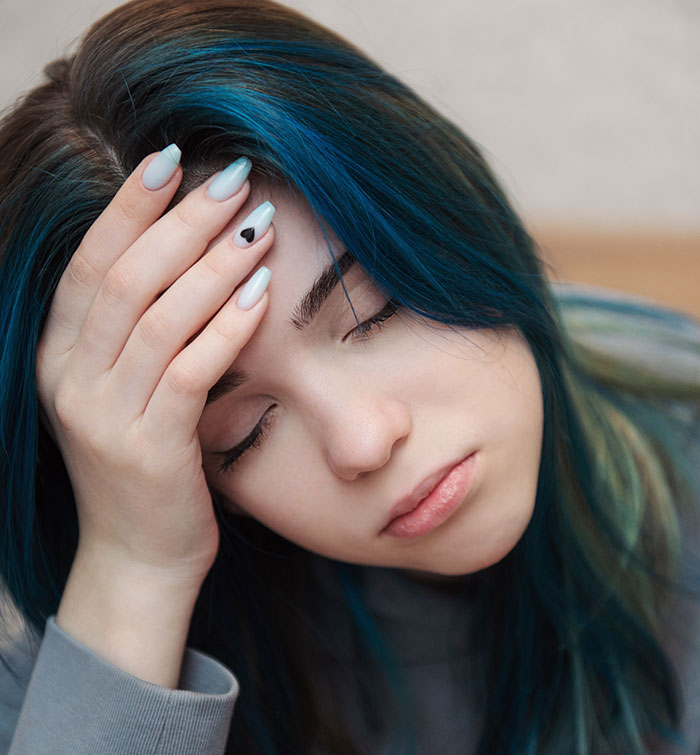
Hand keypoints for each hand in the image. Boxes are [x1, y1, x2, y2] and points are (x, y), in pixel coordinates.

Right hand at [36, 147, 273, 586]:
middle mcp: (70, 378)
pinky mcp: (148, 448)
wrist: (139, 556)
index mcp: (59, 356)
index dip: (130, 208)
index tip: (172, 159)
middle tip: (231, 178)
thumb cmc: (146, 467)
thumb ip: (140, 331)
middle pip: (126, 278)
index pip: (91, 263)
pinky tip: (261, 293)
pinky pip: (190, 371)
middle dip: (180, 221)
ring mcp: (104, 415)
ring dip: (213, 264)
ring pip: (159, 318)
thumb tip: (189, 255)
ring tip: (257, 223)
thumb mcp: (126, 391)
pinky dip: (227, 326)